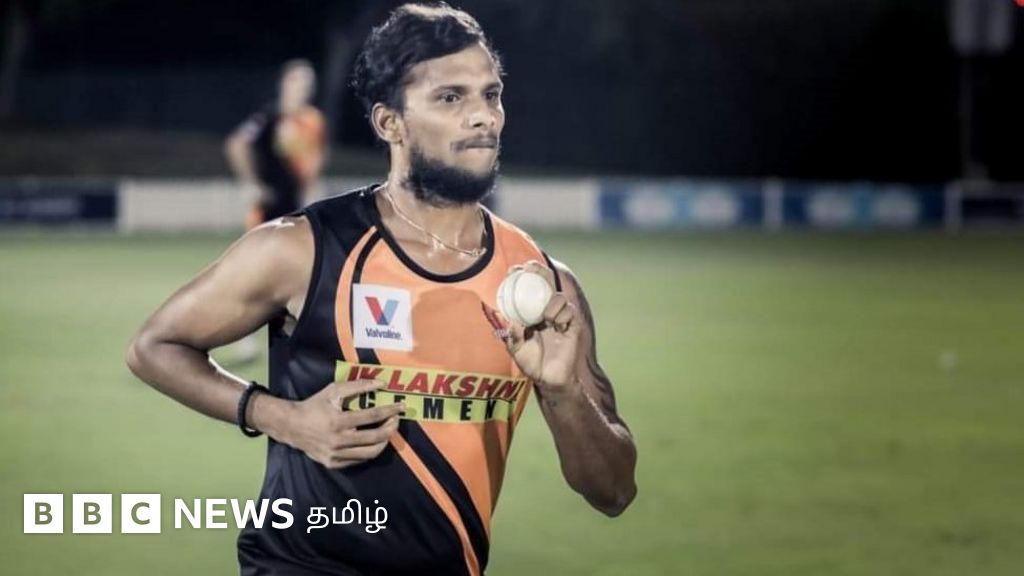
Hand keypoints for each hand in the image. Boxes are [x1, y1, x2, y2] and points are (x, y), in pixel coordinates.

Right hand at [267, 379, 403, 469]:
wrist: (291, 426)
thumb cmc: (314, 405)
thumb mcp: (334, 390)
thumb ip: (358, 385)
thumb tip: (381, 384)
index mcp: (337, 421)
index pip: (372, 416)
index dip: (389, 411)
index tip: (400, 406)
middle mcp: (337, 441)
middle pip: (375, 438)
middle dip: (390, 428)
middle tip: (396, 419)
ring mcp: (335, 455)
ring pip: (369, 453)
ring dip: (383, 442)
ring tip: (388, 431)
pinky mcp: (333, 464)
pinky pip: (358, 460)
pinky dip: (369, 451)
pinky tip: (373, 441)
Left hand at [502, 261, 580, 391]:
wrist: (551, 379)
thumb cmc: (533, 363)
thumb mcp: (517, 349)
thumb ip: (512, 336)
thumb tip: (510, 322)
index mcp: (531, 313)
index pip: (527, 289)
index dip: (521, 277)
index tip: (512, 271)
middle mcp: (546, 311)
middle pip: (546, 283)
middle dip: (539, 271)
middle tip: (530, 267)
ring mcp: (560, 318)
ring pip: (559, 297)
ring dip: (552, 303)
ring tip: (546, 319)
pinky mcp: (572, 326)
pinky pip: (570, 312)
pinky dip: (562, 315)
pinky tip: (557, 326)